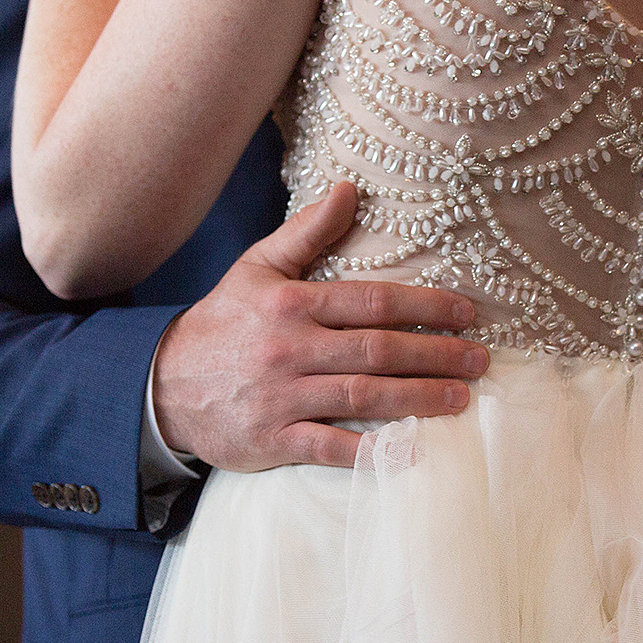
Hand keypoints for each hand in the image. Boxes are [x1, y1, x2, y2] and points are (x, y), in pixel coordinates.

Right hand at [153, 182, 489, 469]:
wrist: (163, 386)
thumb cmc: (221, 325)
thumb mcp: (257, 269)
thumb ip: (307, 233)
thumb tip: (350, 189)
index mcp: (291, 305)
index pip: (371, 301)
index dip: (425, 306)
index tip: (467, 313)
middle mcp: (290, 350)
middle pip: (377, 351)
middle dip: (435, 355)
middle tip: (480, 360)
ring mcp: (282, 398)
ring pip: (363, 398)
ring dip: (418, 399)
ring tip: (460, 399)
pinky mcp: (273, 440)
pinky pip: (331, 448)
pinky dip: (371, 452)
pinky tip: (410, 450)